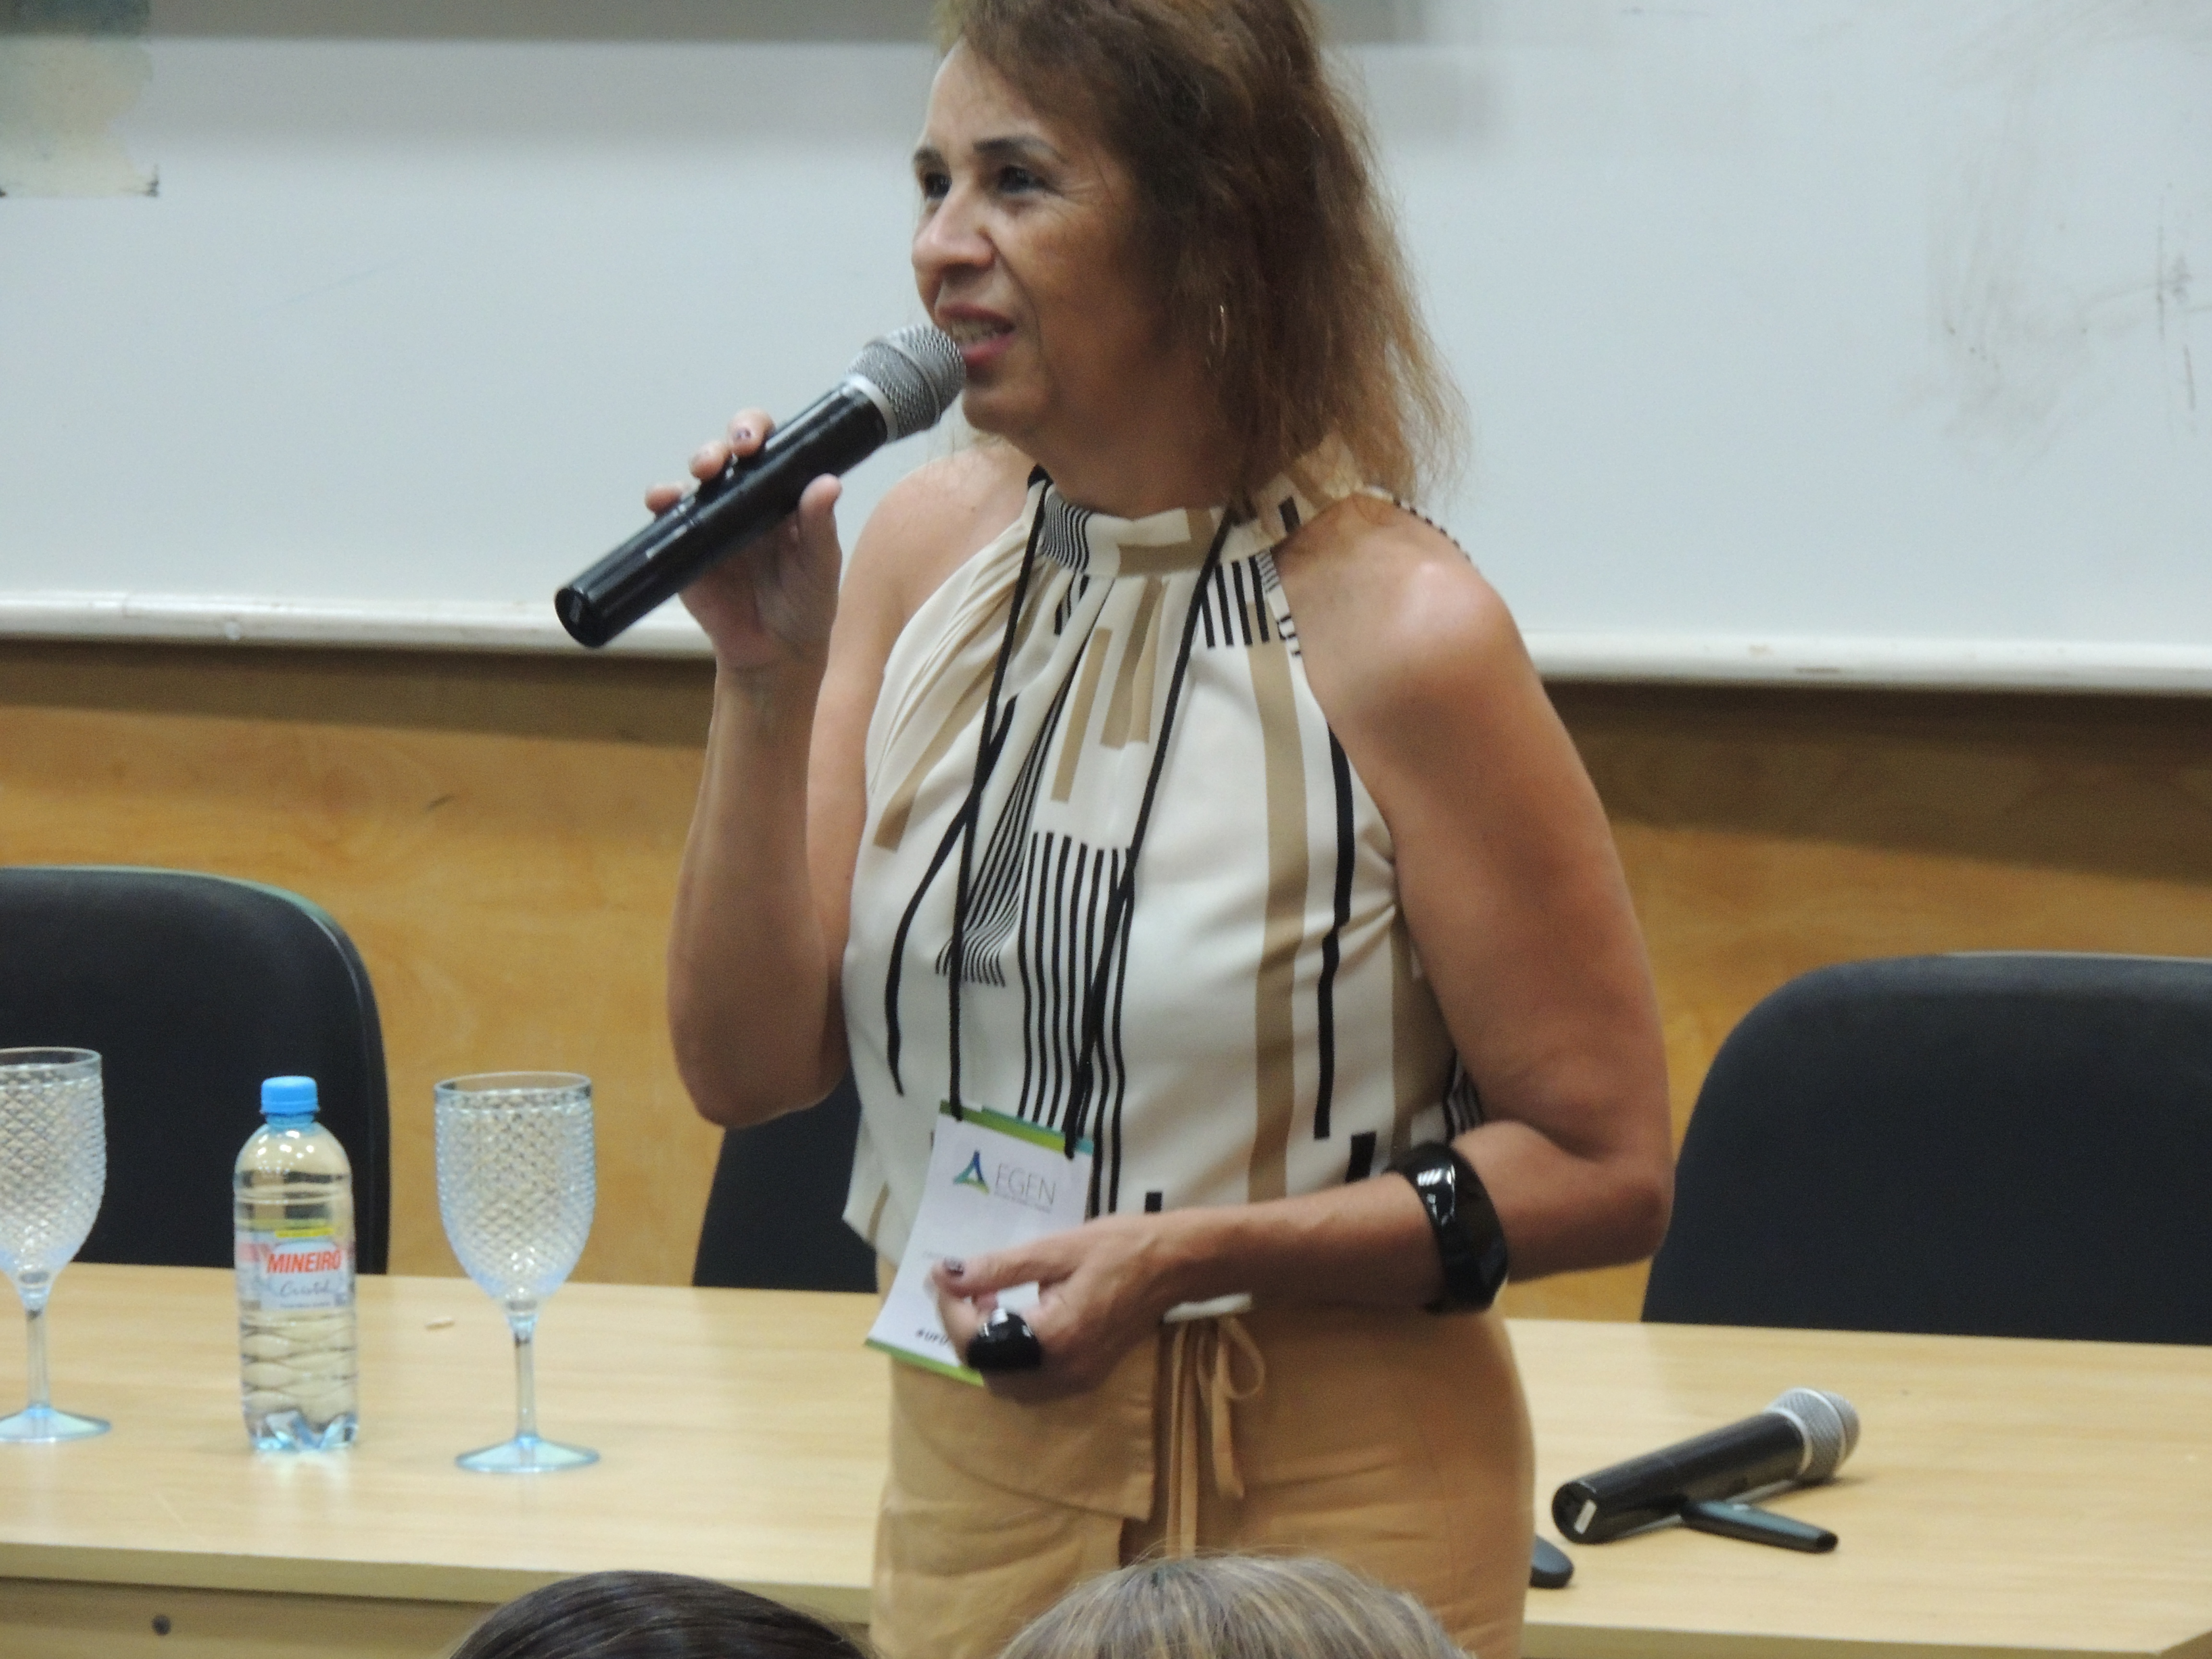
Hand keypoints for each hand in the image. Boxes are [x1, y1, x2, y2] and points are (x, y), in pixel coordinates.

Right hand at [645, 409, 842, 672]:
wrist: (773, 653)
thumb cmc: (805, 604)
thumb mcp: (820, 567)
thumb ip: (821, 527)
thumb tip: (828, 483)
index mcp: (782, 495)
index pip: (770, 448)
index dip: (758, 431)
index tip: (755, 442)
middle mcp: (746, 499)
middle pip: (728, 452)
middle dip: (725, 443)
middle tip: (732, 453)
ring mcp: (714, 519)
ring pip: (699, 478)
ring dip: (699, 462)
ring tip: (704, 472)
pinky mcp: (687, 545)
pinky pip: (670, 516)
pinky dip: (662, 501)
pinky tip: (663, 500)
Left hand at [931, 1213, 1203, 1401]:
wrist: (1176, 1264)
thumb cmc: (1119, 1247)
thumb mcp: (1055, 1249)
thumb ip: (997, 1267)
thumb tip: (946, 1275)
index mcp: (1054, 1337)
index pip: (978, 1342)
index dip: (950, 1311)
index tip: (943, 1277)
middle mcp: (1062, 1370)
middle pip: (987, 1369)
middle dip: (966, 1331)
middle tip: (970, 1289)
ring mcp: (1076, 1380)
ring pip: (1007, 1382)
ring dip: (988, 1347)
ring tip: (992, 1302)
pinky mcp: (1085, 1377)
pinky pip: (1032, 1383)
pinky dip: (1012, 1357)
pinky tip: (1020, 1319)